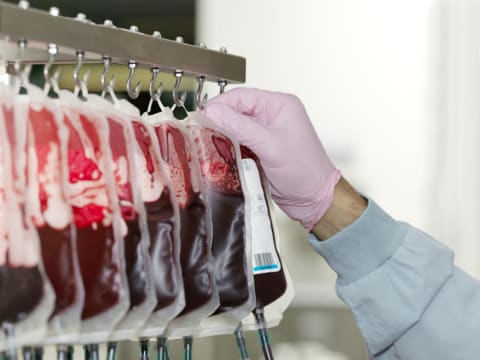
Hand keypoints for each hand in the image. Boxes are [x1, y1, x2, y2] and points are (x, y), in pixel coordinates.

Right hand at [203, 87, 341, 229]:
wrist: (315, 200)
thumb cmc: (303, 171)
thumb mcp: (270, 146)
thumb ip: (240, 127)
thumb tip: (212, 111)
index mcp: (279, 105)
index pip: (242, 96)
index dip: (220, 105)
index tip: (201, 117)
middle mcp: (272, 115)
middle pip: (236, 111)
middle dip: (219, 121)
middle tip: (200, 133)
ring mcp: (267, 133)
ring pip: (236, 128)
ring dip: (222, 136)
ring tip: (206, 144)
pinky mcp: (262, 149)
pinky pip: (240, 143)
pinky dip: (229, 148)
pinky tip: (219, 155)